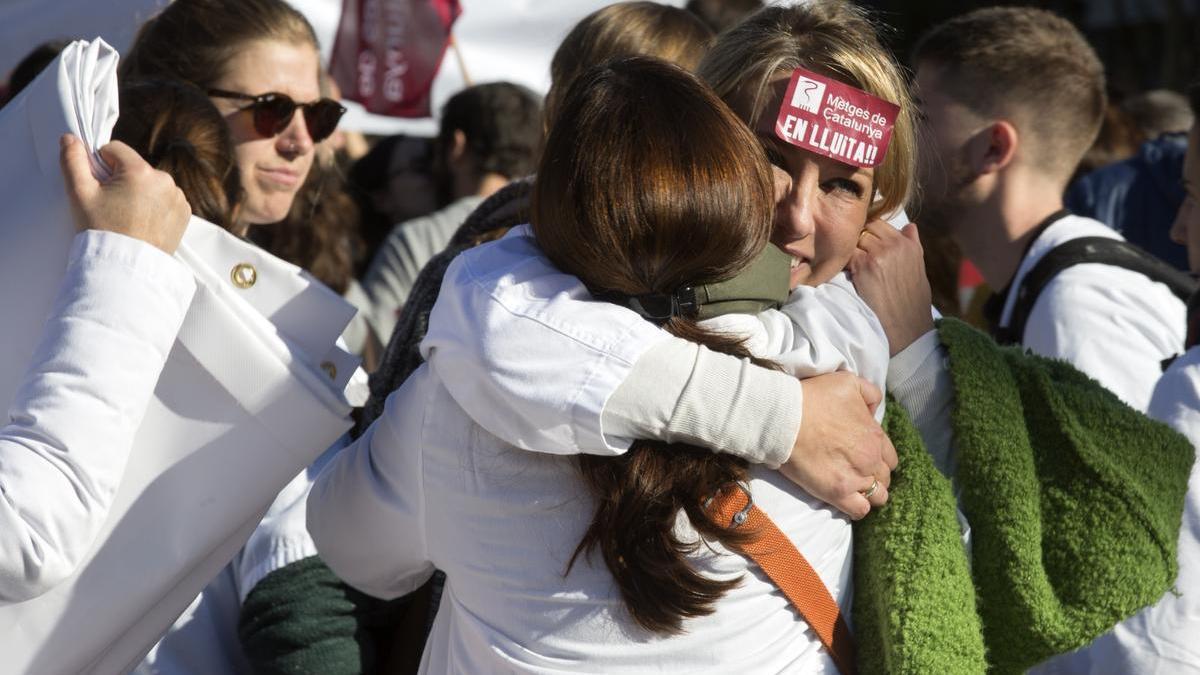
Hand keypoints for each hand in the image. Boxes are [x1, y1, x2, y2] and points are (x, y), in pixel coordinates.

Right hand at [59, 134, 190, 253]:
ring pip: (150, 183)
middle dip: (121, 180)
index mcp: (141, 171)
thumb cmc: (102, 230)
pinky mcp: (184, 213)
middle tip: (112, 206)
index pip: (115, 150)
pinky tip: (143, 222)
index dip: (101, 165)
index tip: (99, 187)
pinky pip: (165, 198)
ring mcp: (178, 197)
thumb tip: (70, 137)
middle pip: (134, 167)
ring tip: (128, 216)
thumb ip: (73, 161)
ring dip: (139, 192)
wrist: (127, 267)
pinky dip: (154, 205)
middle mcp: (166, 180)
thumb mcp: (79, 194)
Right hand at [779, 372, 897, 519]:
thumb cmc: (812, 397)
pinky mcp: (837, 492)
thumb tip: (874, 411)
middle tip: (856, 472)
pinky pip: (860, 510)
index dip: (878, 458)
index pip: (890, 457)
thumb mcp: (848, 382)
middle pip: (885, 477)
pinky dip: (857, 507)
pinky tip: (846, 500)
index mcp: (875, 434)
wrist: (783, 416)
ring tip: (853, 489)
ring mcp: (856, 477)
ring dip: (869, 493)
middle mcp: (870, 459)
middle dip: (874, 475)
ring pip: (878, 496)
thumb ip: (870, 394)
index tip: (863, 457)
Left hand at [850, 219, 933, 355]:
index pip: (880, 223)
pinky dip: (843, 261)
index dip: (868, 232)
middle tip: (854, 254)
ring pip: (854, 239)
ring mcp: (879, 253)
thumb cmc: (913, 301)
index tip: (863, 244)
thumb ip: (912, 244)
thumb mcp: (919, 268)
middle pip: (865, 227)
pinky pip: (846, 253)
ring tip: (850, 264)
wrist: (907, 326)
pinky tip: (846, 272)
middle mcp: (896, 244)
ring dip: (849, 249)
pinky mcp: (864, 265)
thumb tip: (909, 226)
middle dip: (857, 238)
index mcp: (909, 243)